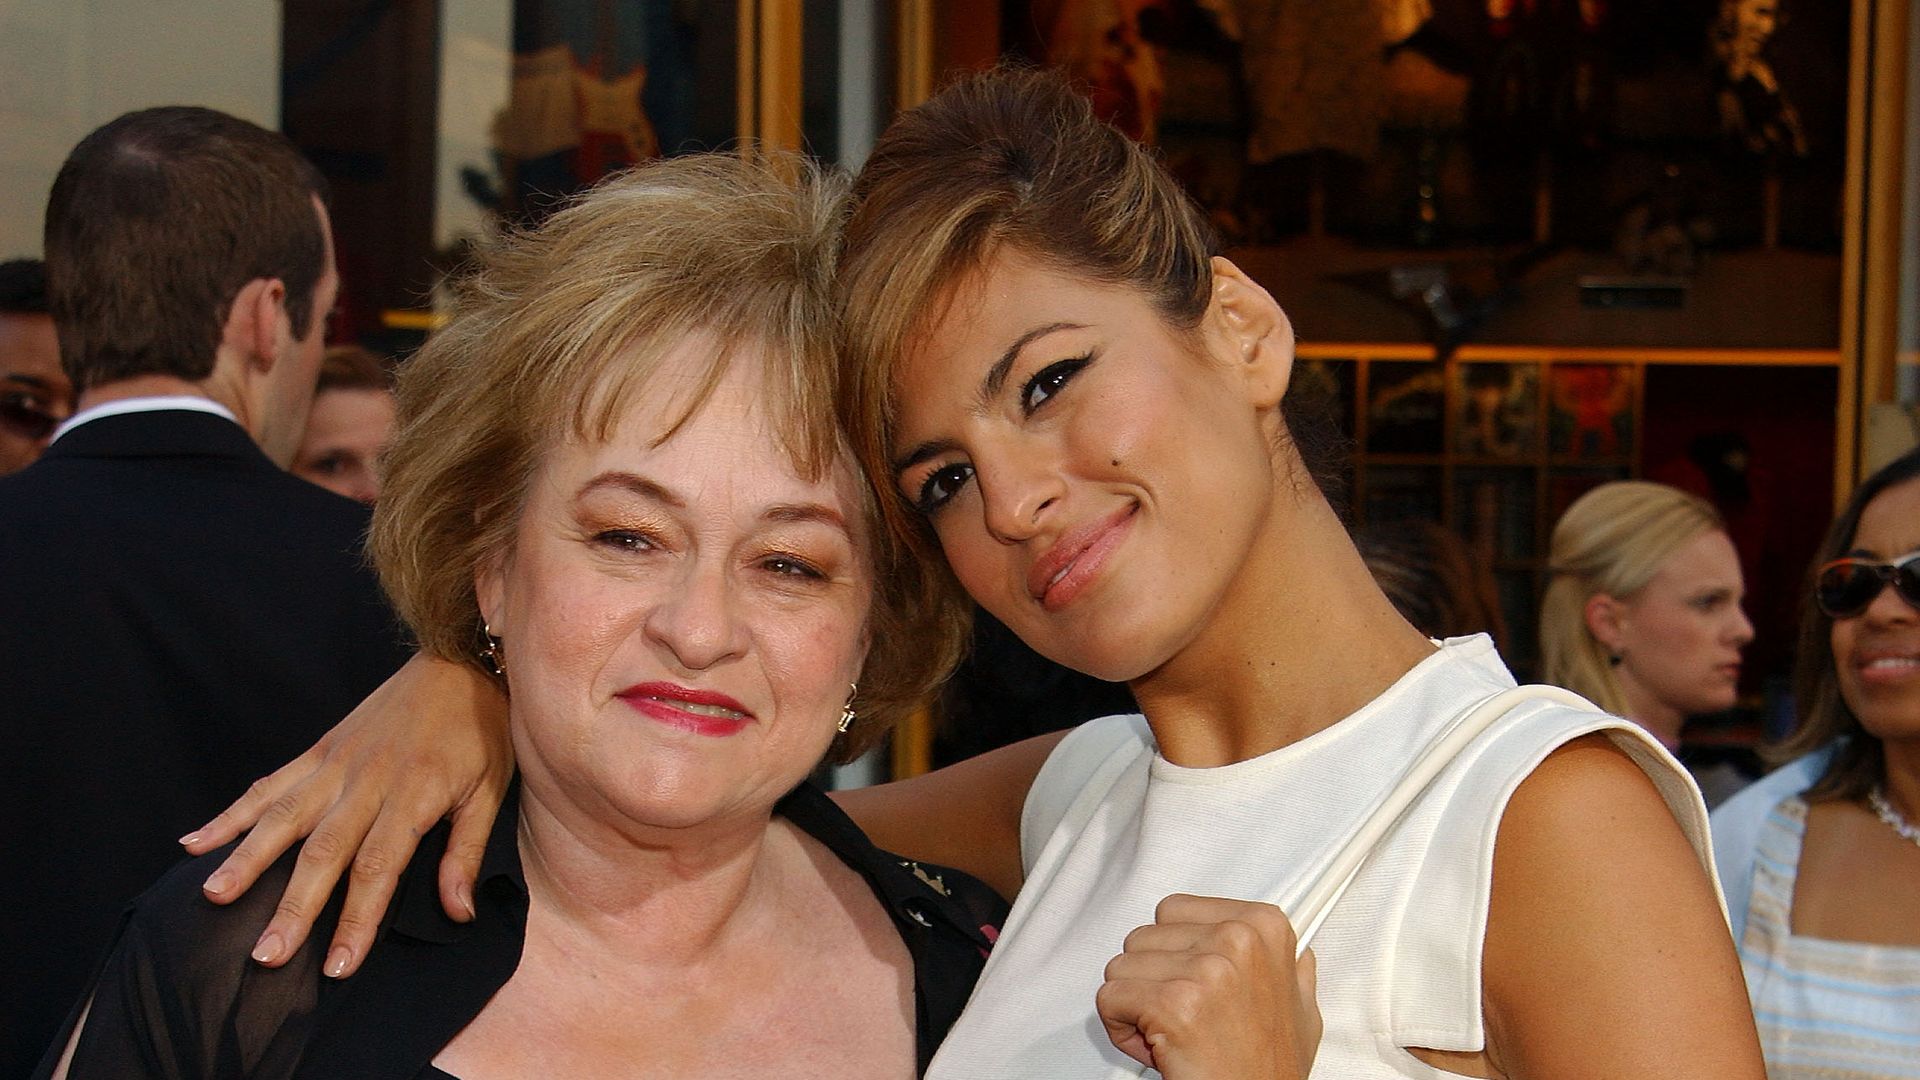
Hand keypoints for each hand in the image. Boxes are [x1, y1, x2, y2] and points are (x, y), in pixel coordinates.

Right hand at [180, 653, 512, 977]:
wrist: (461, 658)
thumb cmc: (482, 730)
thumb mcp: (490, 790)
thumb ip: (466, 851)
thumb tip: (459, 913)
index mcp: (413, 794)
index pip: (379, 868)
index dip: (357, 919)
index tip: (339, 966)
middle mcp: (366, 780)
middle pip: (323, 852)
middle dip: (293, 907)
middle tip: (265, 955)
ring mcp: (336, 763)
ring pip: (283, 817)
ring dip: (247, 860)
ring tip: (214, 898)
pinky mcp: (320, 749)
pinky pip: (270, 784)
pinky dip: (231, 814)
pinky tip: (194, 842)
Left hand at [1097, 894, 1320, 1078]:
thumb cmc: (1267, 1069)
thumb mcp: (1300, 1009)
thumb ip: (1289, 968)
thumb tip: (1293, 950)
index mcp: (1264, 927)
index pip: (1174, 911)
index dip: (1173, 954)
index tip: (1193, 982)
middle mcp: (1236, 939)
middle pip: (1143, 936)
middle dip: (1151, 978)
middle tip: (1182, 1014)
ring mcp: (1205, 970)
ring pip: (1122, 966)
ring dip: (1135, 1003)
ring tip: (1172, 1031)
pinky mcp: (1172, 1004)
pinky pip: (1109, 999)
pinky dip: (1120, 1028)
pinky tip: (1156, 1046)